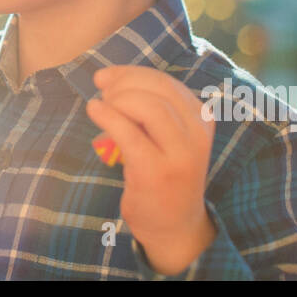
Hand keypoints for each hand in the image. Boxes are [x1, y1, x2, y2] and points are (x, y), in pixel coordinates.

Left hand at [85, 65, 216, 273]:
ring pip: (147, 106)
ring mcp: (179, 154)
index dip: (131, 72)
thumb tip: (107, 77)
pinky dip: (108, 117)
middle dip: (124, 83)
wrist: (174, 224)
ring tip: (101, 106)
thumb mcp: (169, 135)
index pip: (165, 81)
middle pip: (158, 89)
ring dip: (117, 99)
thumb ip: (150, 106)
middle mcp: (197, 133)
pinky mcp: (156, 172)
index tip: (107, 77)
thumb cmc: (164, 172)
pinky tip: (95, 111)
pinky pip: (129, 133)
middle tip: (103, 92)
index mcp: (201, 118)